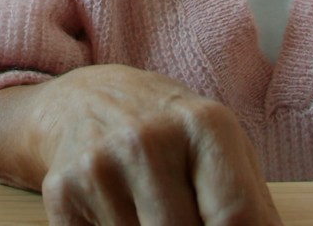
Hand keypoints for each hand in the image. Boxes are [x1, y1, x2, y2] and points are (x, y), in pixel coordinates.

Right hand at [0, 64, 281, 225]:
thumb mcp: (221, 148)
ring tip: (153, 211)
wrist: (86, 99)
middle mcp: (148, 140)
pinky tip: (121, 214)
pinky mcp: (63, 191)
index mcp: (204, 125)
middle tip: (187, 219)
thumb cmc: (171, 133)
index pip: (236, 216)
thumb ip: (250, 203)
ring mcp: (101, 166)